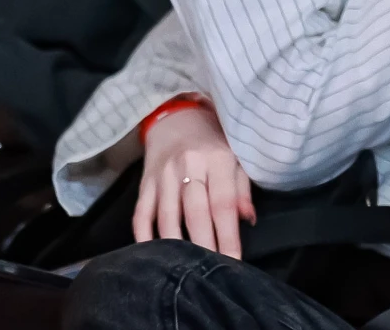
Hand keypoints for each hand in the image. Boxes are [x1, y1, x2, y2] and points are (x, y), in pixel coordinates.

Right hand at [134, 104, 255, 258]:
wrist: (177, 116)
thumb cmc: (213, 141)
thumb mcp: (235, 156)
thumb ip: (242, 188)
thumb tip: (248, 220)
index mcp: (217, 159)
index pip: (224, 203)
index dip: (229, 235)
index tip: (234, 262)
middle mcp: (188, 166)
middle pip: (195, 213)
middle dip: (204, 246)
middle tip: (210, 273)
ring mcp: (163, 175)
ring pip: (167, 217)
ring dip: (175, 246)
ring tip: (184, 270)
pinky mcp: (144, 183)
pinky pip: (141, 214)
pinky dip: (144, 237)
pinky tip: (152, 256)